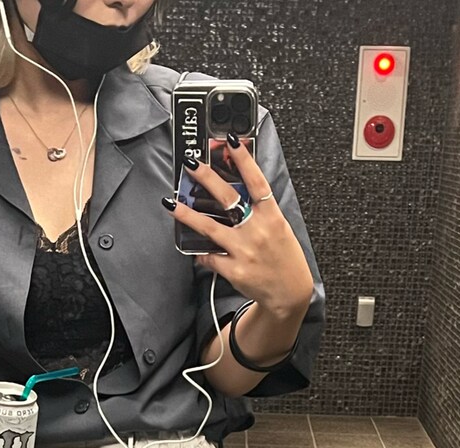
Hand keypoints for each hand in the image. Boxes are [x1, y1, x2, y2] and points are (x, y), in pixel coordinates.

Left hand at [174, 136, 313, 317]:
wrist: (288, 293)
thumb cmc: (283, 258)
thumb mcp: (279, 228)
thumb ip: (260, 210)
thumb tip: (237, 192)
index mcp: (272, 216)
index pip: (256, 181)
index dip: (244, 159)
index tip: (231, 141)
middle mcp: (257, 230)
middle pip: (228, 198)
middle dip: (207, 178)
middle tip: (191, 163)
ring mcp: (244, 250)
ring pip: (210, 228)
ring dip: (188, 214)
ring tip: (171, 203)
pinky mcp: (233, 269)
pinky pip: (210, 258)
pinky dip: (200, 254)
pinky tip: (193, 250)